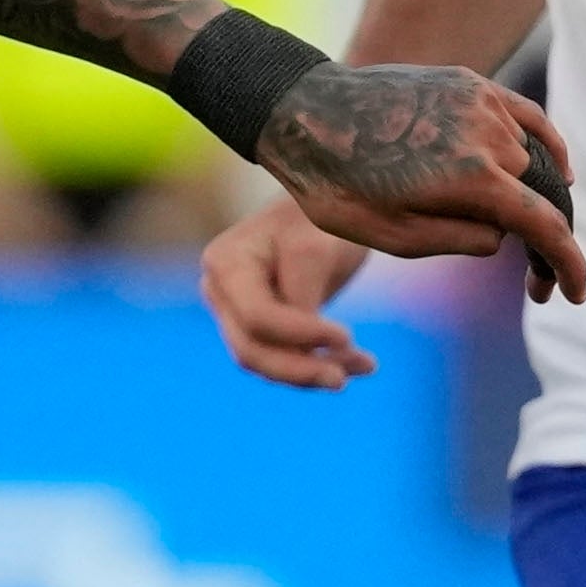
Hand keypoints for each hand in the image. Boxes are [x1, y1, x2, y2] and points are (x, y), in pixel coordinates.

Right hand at [200, 193, 378, 387]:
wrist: (323, 207)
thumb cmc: (318, 216)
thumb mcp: (314, 248)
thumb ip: (302, 296)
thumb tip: (303, 353)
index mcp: (226, 263)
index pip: (257, 317)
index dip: (300, 335)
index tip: (348, 337)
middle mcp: (220, 291)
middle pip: (251, 349)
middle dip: (300, 369)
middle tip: (344, 379)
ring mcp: (234, 312)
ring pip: (265, 363)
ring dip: (313, 372)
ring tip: (364, 366)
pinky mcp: (258, 328)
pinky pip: (282, 359)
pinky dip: (319, 364)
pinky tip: (360, 363)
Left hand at [259, 59, 583, 296]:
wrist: (302, 115)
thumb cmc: (337, 187)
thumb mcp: (395, 238)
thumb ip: (463, 239)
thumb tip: (506, 234)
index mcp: (471, 177)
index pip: (544, 224)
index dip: (568, 264)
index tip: (576, 294)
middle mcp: (486, 133)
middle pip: (542, 194)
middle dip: (544, 238)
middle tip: (534, 280)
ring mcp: (480, 102)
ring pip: (532, 158)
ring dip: (534, 194)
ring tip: (521, 230)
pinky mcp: (469, 84)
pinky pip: (526, 117)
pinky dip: (546, 144)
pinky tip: (557, 167)